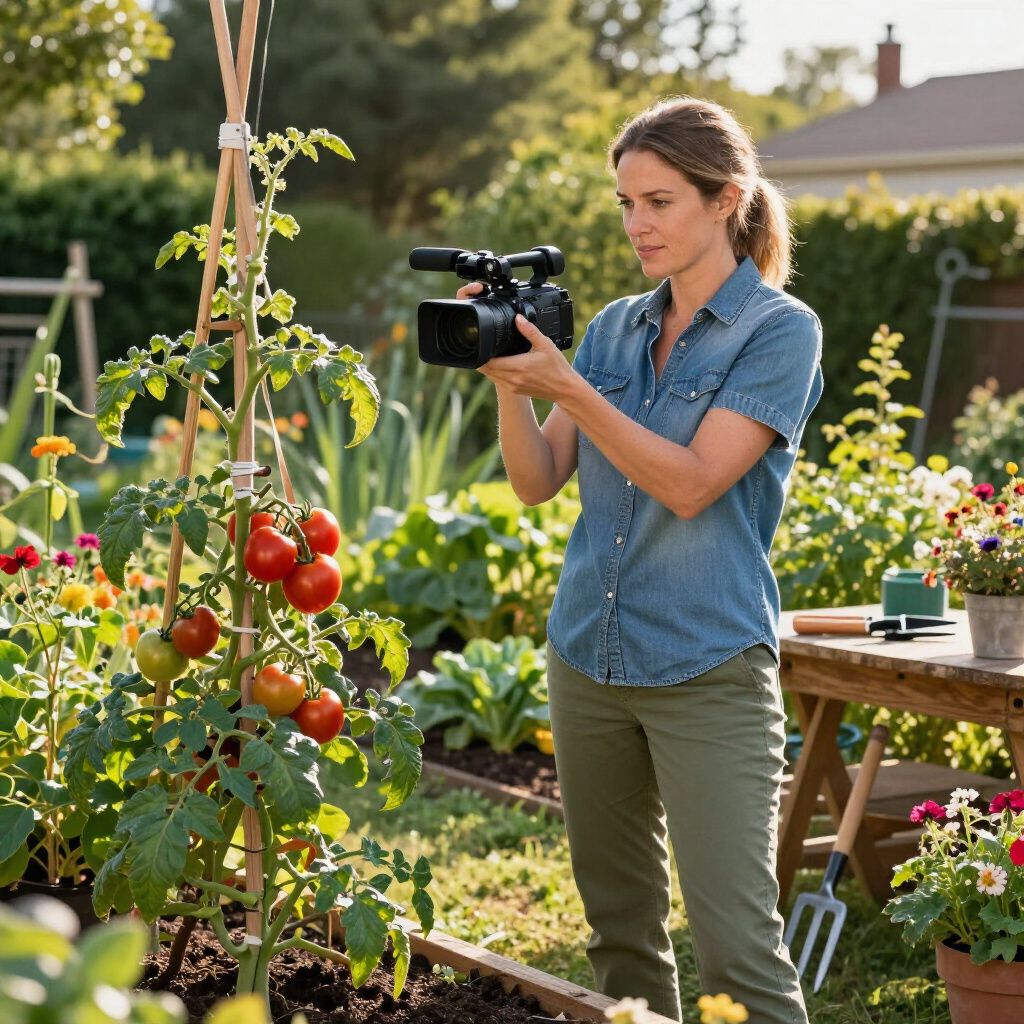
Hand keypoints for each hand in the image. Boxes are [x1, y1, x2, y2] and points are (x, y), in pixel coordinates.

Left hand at [459, 286, 572, 401]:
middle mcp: (512, 379)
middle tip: (481, 347)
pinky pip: (499, 381)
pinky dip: (495, 373)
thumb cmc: (557, 368)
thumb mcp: (545, 344)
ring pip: (491, 377)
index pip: (489, 362)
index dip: (481, 354)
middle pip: (486, 370)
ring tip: (488, 354)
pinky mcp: (516, 390)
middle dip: (481, 359)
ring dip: (487, 367)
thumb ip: (530, 330)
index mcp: (518, 367)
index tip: (480, 344)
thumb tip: (518, 318)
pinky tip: (499, 364)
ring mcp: (513, 387)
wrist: (565, 389)